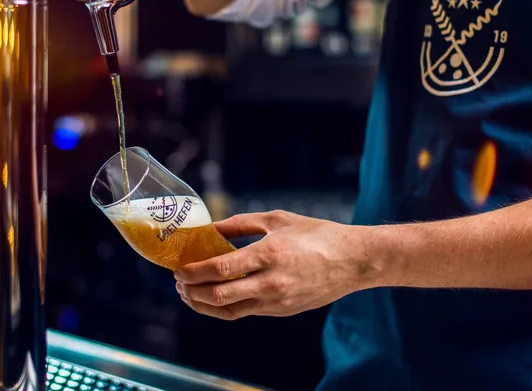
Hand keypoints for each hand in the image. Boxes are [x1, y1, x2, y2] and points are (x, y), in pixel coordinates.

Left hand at [174, 211, 372, 319]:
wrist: (353, 261)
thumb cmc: (317, 234)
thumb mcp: (276, 219)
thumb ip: (240, 224)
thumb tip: (210, 229)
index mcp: (269, 254)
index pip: (221, 269)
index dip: (194, 272)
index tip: (178, 268)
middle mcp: (271, 282)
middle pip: (219, 296)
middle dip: (191, 291)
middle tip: (179, 282)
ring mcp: (277, 301)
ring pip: (228, 311)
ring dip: (203, 304)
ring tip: (189, 293)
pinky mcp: (282, 311)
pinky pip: (244, 312)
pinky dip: (223, 307)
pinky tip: (213, 297)